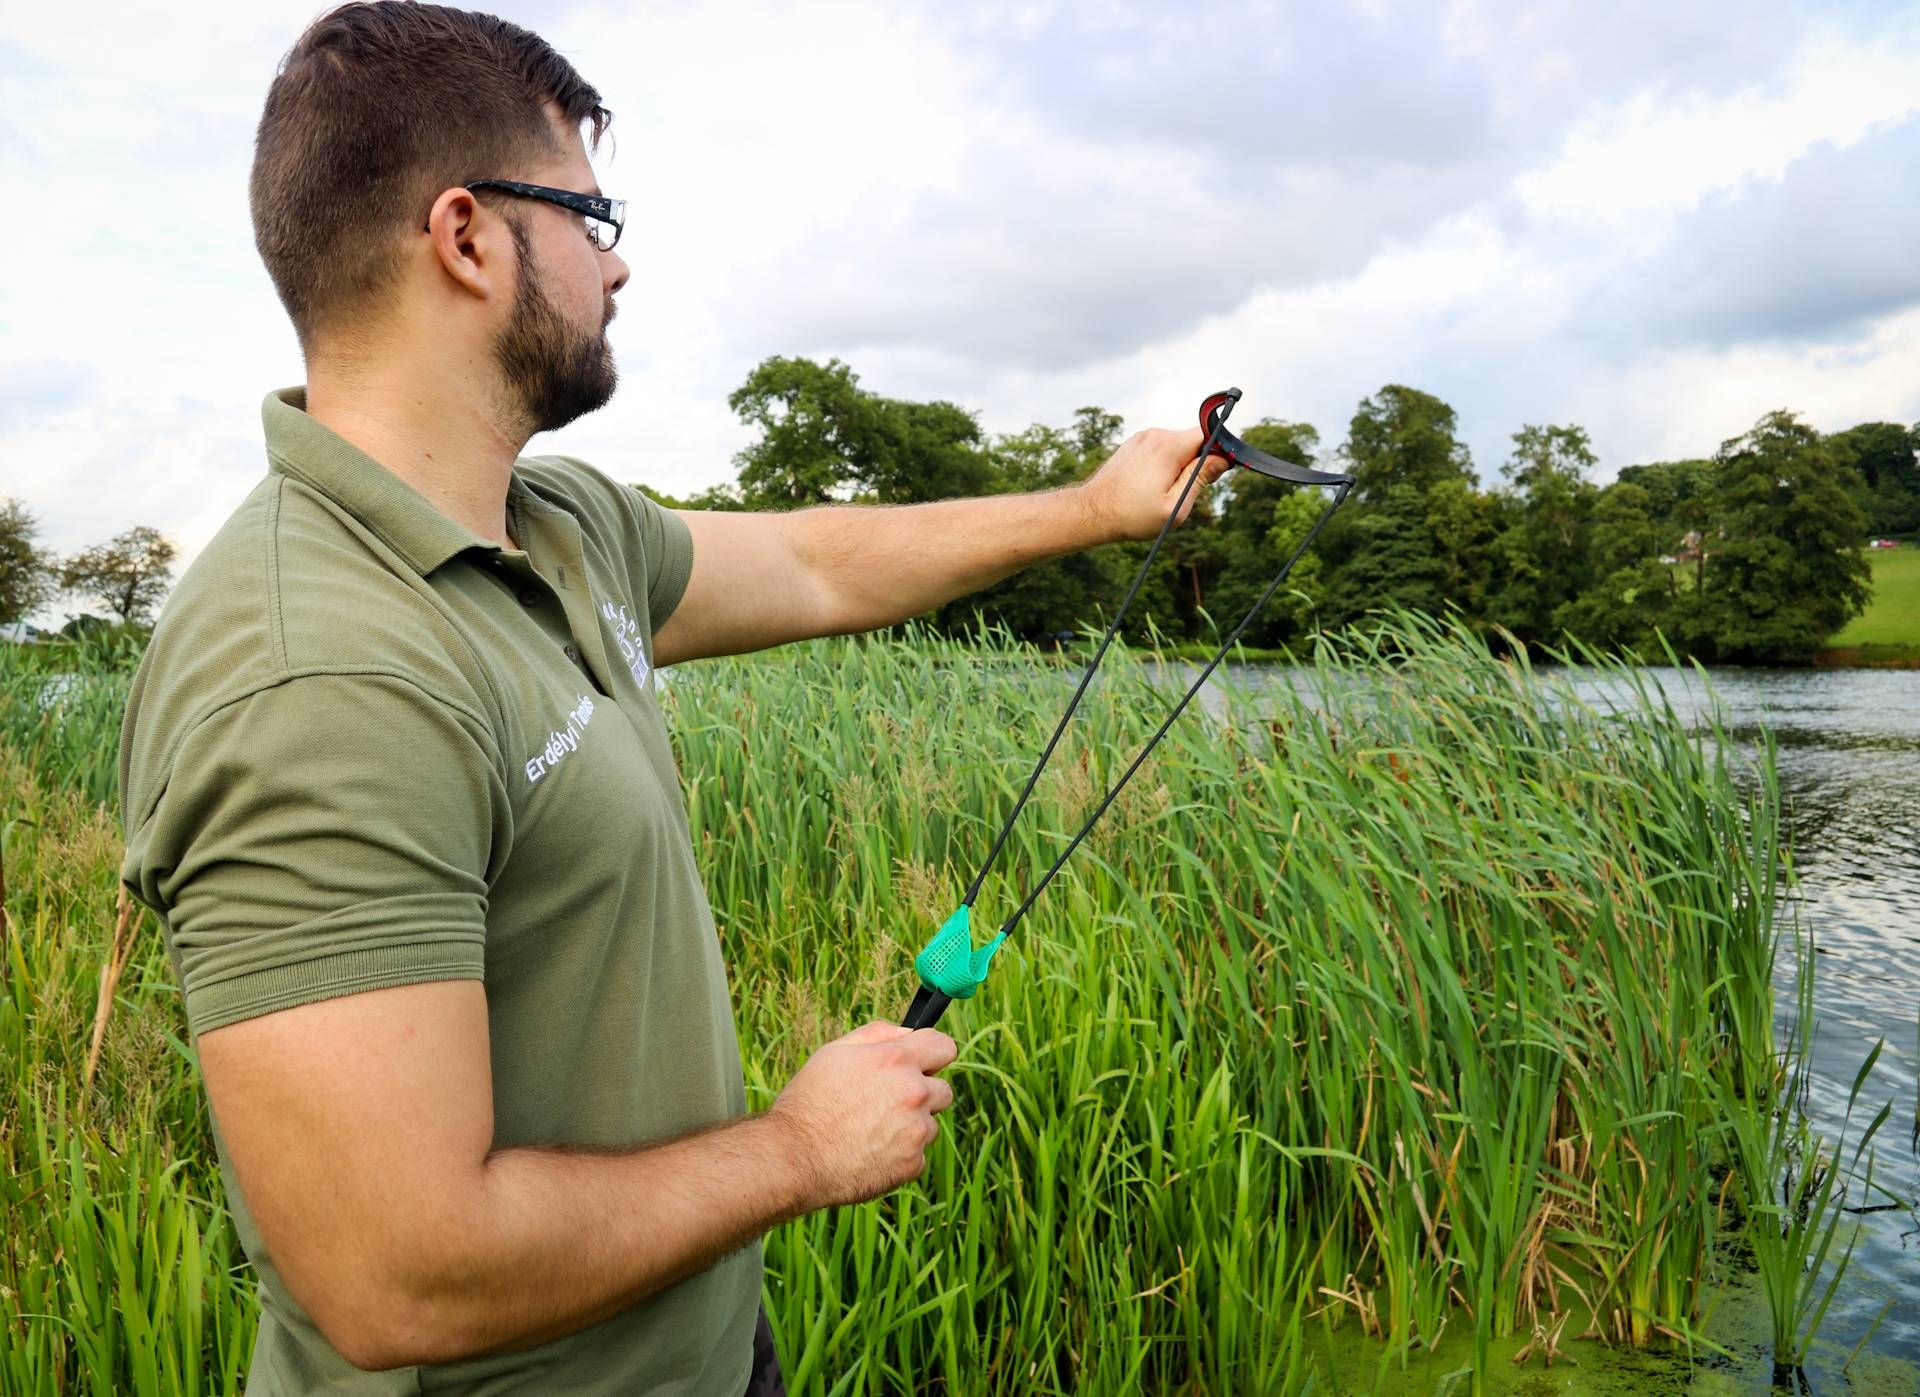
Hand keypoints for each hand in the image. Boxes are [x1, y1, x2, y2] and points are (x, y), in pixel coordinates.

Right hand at [766, 1020, 957, 1208]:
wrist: (795, 1158)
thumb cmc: (810, 1101)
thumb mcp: (835, 1052)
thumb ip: (877, 1035)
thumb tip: (907, 1033)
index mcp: (897, 1060)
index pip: (945, 1047)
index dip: (934, 1055)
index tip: (924, 1064)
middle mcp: (914, 1093)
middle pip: (943, 1090)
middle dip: (922, 1094)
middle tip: (887, 1103)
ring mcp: (916, 1131)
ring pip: (929, 1125)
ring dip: (910, 1127)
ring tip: (870, 1131)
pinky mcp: (912, 1164)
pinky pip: (917, 1155)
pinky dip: (900, 1155)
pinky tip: (870, 1153)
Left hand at [1077, 427, 1233, 542]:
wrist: (1092, 512)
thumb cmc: (1133, 514)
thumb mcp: (1175, 505)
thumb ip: (1200, 479)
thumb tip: (1222, 459)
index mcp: (1168, 446)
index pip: (1207, 433)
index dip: (1217, 452)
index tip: (1213, 474)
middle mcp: (1155, 435)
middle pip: (1192, 440)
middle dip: (1196, 463)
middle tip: (1182, 491)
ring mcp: (1141, 438)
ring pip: (1176, 446)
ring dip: (1178, 466)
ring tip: (1160, 491)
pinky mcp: (1133, 445)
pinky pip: (1160, 450)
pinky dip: (1163, 465)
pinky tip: (1149, 486)